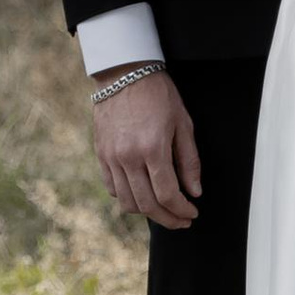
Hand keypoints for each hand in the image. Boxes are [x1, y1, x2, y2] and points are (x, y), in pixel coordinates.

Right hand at [93, 70, 202, 229]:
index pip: (167, 195)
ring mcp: (111, 157)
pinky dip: (127, 198)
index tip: (192, 213)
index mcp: (153, 148)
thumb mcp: (183, 124)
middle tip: (181, 220)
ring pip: (127, 202)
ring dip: (147, 212)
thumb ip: (189, 161)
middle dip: (168, 219)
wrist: (124, 73)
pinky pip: (112, 188)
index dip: (182, 210)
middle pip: (147, 205)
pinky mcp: (101, 155)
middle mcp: (128, 157)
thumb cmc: (159, 95)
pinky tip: (142, 194)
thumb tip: (194, 192)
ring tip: (163, 210)